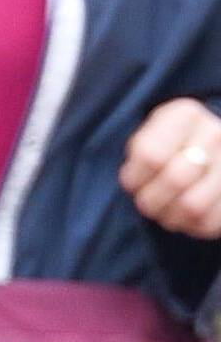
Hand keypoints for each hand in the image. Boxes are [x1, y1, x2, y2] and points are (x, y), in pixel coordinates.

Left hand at [121, 98, 220, 237]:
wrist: (209, 141)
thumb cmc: (172, 137)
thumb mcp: (153, 129)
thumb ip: (142, 151)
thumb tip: (133, 184)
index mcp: (186, 114)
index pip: (151, 155)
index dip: (135, 177)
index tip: (129, 184)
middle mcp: (215, 135)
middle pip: (175, 181)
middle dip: (151, 200)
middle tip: (144, 205)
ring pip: (194, 206)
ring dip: (171, 217)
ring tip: (162, 214)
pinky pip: (212, 222)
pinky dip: (193, 227)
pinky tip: (183, 219)